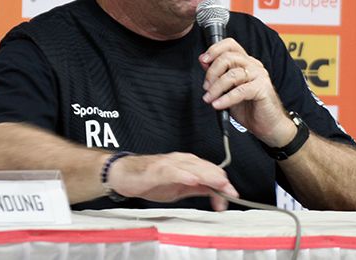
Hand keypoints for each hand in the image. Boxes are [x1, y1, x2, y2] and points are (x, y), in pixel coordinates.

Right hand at [106, 152, 238, 210]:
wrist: (124, 175)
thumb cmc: (150, 180)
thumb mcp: (179, 189)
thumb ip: (198, 189)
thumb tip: (217, 193)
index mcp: (188, 164)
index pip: (211, 172)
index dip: (223, 184)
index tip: (232, 195)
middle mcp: (181, 160)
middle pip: (206, 168)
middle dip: (220, 181)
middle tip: (231, 193)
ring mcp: (169, 163)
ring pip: (193, 168)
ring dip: (208, 176)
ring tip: (220, 183)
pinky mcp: (157, 169)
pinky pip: (173, 171)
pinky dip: (184, 175)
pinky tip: (193, 180)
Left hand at [199, 38, 295, 146]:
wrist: (269, 126)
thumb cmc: (250, 108)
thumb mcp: (228, 90)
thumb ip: (218, 76)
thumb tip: (204, 63)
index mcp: (245, 62)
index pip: (230, 45)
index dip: (214, 50)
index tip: (203, 60)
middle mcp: (253, 65)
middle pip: (228, 57)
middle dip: (212, 72)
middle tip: (206, 87)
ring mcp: (259, 76)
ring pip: (232, 74)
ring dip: (216, 87)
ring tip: (210, 98)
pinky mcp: (262, 89)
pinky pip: (240, 90)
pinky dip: (226, 98)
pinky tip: (218, 104)